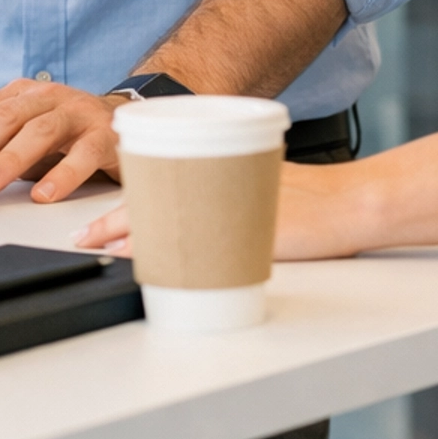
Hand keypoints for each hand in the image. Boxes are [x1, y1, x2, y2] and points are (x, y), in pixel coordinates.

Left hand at [0, 80, 123, 200]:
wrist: (128, 122)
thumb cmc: (69, 135)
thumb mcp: (28, 137)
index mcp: (21, 94)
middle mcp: (48, 96)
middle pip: (3, 118)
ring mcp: (78, 112)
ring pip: (40, 131)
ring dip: (10, 160)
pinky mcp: (107, 134)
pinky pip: (83, 154)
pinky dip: (62, 176)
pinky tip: (44, 195)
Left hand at [75, 162, 365, 262]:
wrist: (354, 202)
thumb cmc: (317, 196)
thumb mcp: (263, 179)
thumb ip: (228, 187)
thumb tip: (197, 203)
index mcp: (221, 173)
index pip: (161, 181)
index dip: (125, 199)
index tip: (96, 212)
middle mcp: (220, 189)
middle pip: (154, 202)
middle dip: (112, 222)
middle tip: (83, 235)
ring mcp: (230, 214)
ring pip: (167, 223)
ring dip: (130, 238)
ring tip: (99, 248)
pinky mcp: (245, 237)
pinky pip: (195, 250)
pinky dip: (167, 258)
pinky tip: (149, 265)